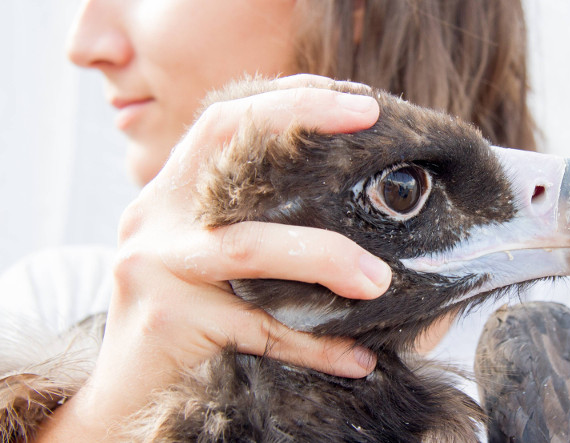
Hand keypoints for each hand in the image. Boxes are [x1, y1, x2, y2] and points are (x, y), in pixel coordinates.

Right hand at [37, 75, 387, 440]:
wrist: (121, 399)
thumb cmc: (182, 323)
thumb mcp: (204, 260)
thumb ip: (250, 225)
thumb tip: (342, 211)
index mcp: (168, 195)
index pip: (224, 121)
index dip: (288, 98)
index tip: (355, 100)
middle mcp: (152, 216)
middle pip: (227, 143)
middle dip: (302, 117)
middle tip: (369, 119)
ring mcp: (152, 266)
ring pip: (250, 247)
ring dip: (326, 257)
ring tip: (378, 279)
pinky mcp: (166, 321)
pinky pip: (259, 330)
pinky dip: (314, 344)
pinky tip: (356, 358)